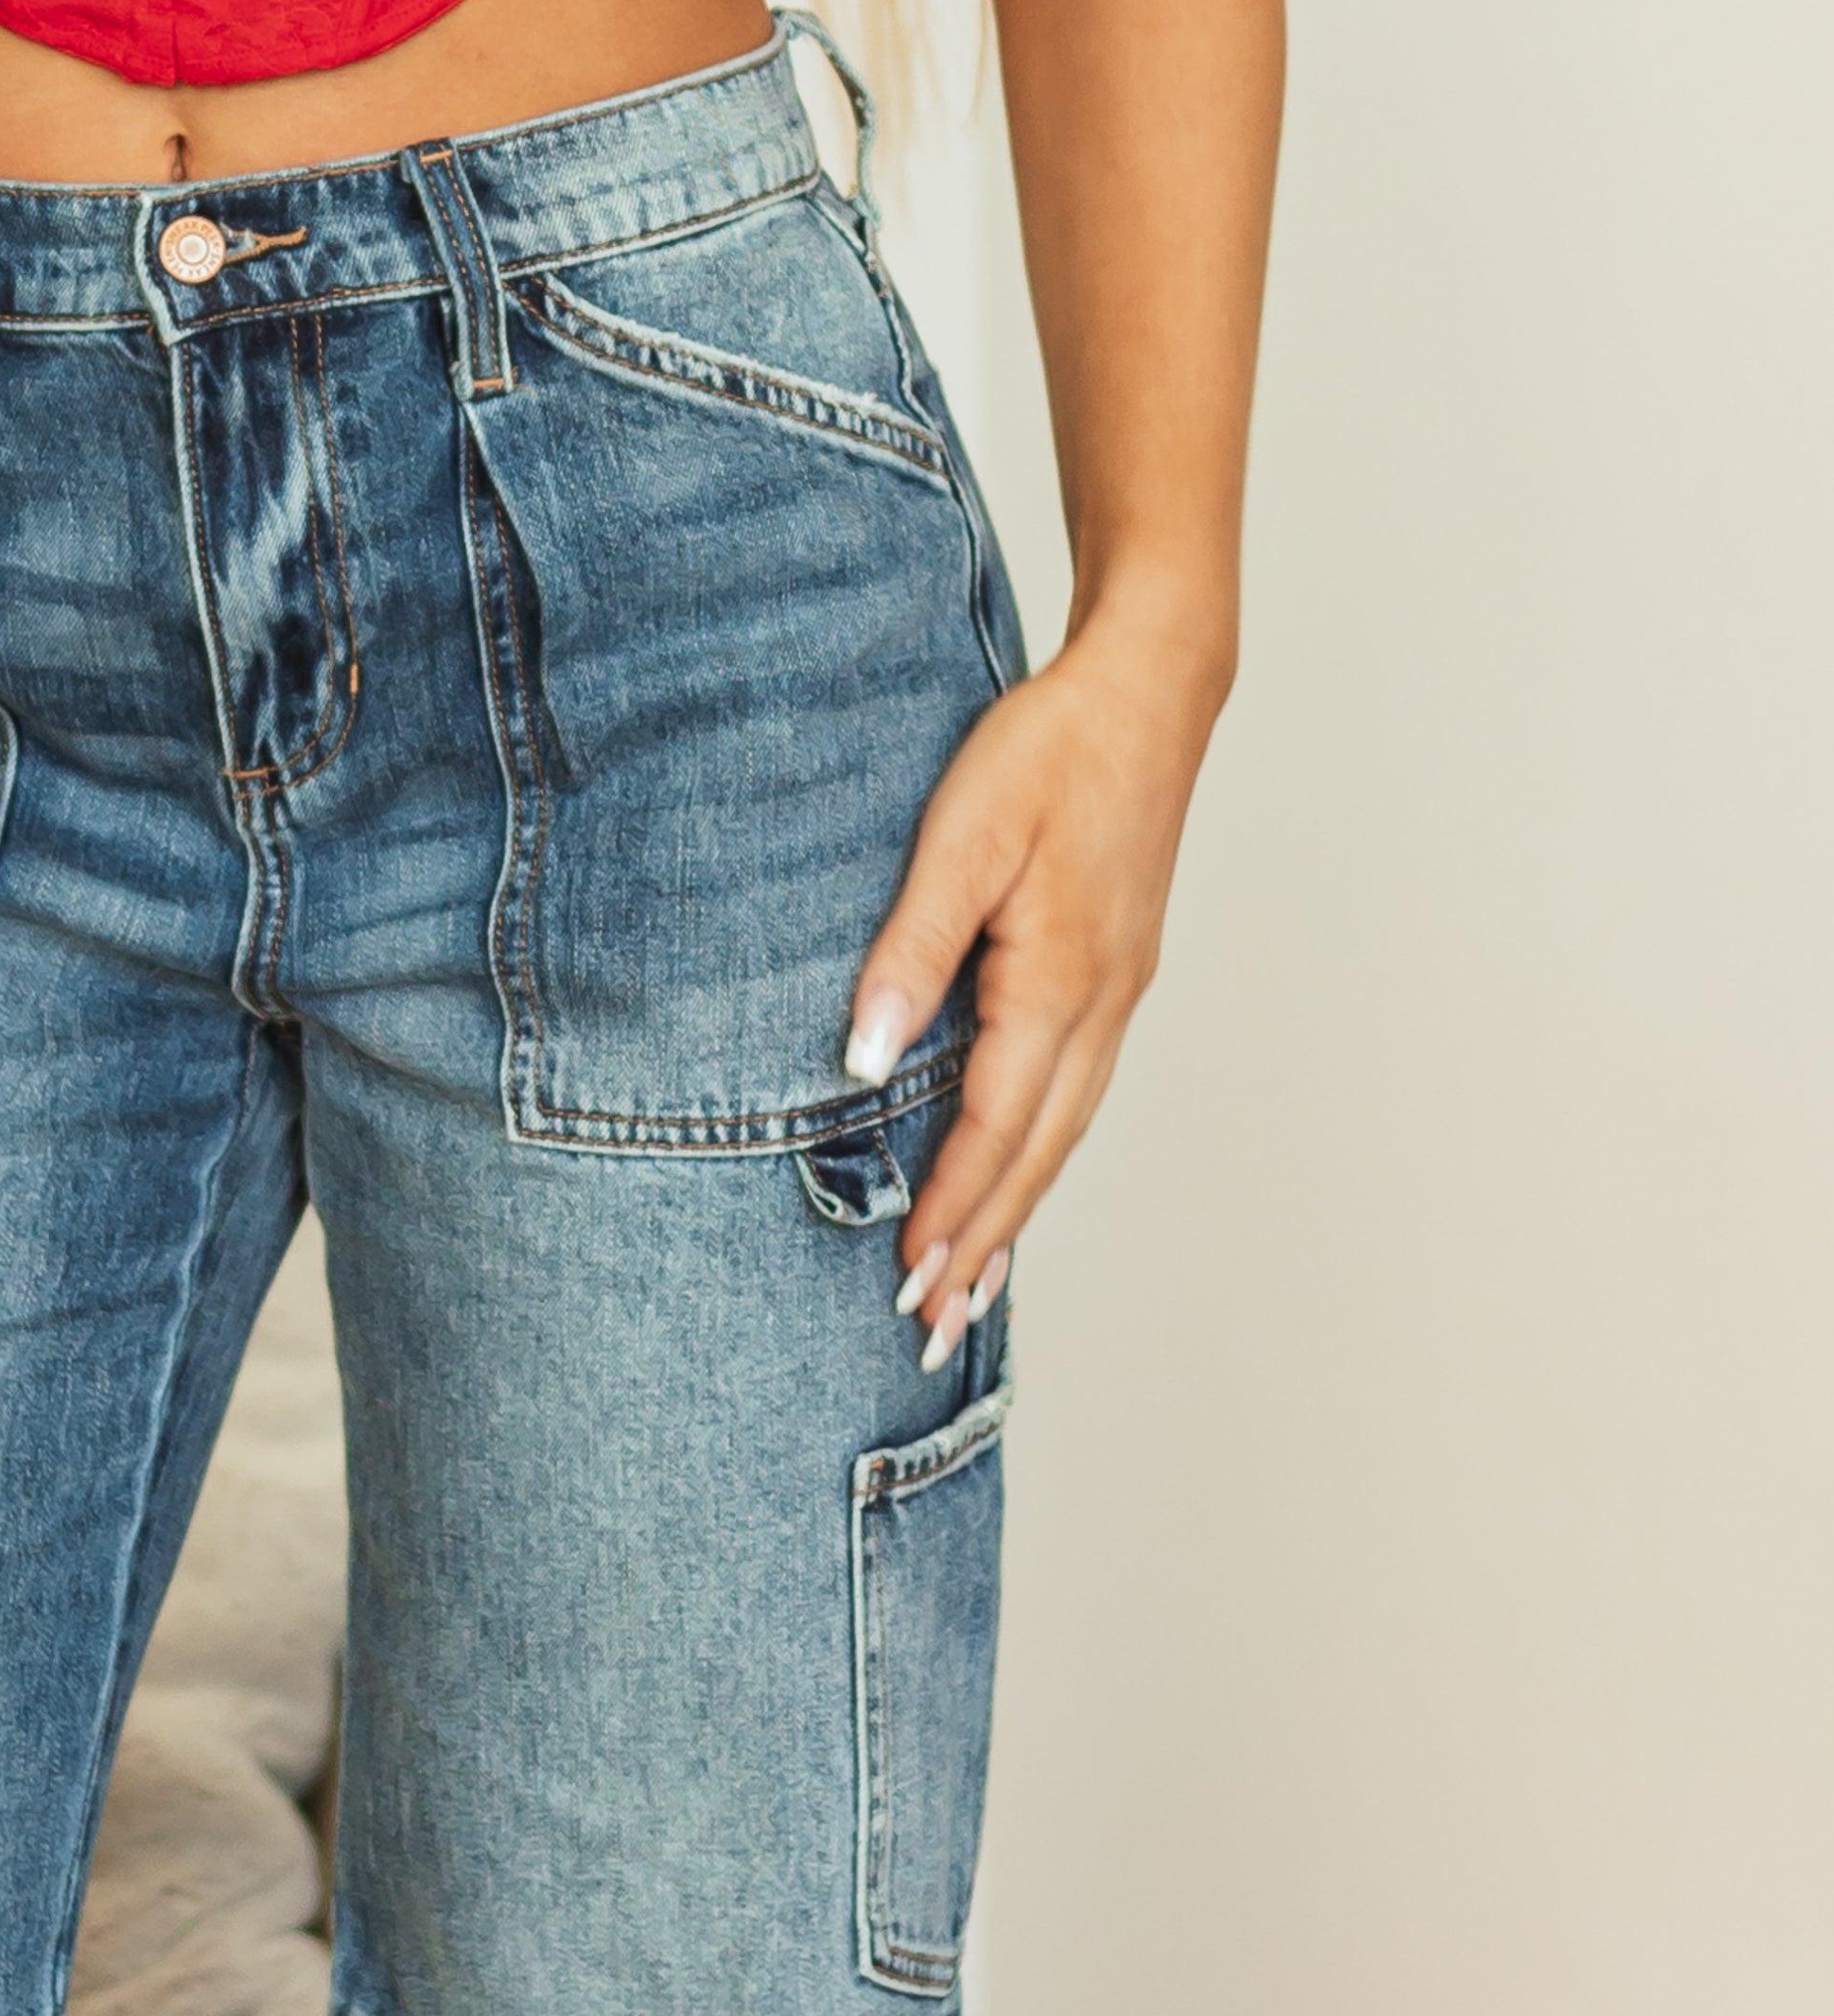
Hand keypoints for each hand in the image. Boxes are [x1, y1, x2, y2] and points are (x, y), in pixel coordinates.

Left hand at [844, 599, 1230, 1369]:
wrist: (1150, 688)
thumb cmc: (1052, 749)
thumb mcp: (963, 836)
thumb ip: (911, 950)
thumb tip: (864, 1060)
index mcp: (1060, 982)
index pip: (994, 1126)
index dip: (950, 1208)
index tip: (908, 1277)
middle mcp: (1102, 1006)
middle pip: (1038, 1155)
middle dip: (986, 1245)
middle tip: (936, 1327)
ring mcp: (1119, 997)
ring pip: (1063, 1134)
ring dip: (1016, 1215)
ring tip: (974, 1287)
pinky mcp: (1117, 978)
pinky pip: (1075, 1097)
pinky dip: (1041, 1157)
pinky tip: (1016, 1185)